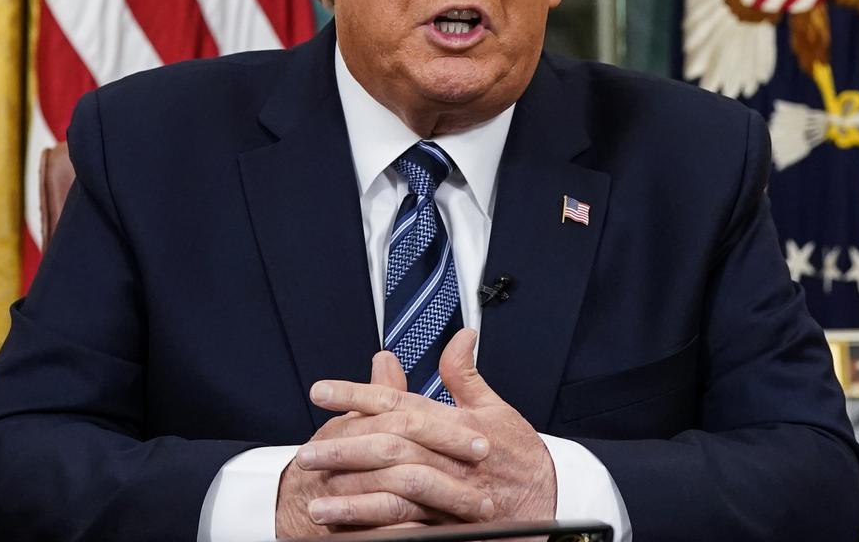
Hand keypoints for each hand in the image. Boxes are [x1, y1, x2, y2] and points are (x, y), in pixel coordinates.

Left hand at [301, 330, 556, 525]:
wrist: (552, 503)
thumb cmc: (522, 457)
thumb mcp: (497, 409)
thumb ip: (466, 375)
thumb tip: (460, 336)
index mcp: (455, 424)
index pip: (399, 403)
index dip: (357, 394)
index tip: (320, 391)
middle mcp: (449, 457)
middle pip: (390, 446)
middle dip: (344, 448)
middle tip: (306, 452)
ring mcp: (450, 494)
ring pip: (396, 492)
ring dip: (354, 498)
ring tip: (316, 501)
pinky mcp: (449, 525)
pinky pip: (408, 530)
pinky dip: (376, 530)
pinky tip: (348, 533)